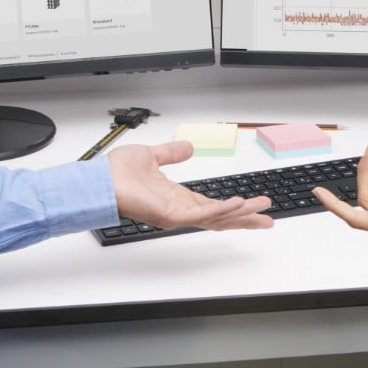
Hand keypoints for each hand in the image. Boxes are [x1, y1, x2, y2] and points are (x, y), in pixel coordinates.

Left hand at [106, 141, 274, 231]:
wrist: (99, 181)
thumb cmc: (116, 174)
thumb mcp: (152, 156)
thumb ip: (171, 153)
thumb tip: (187, 147)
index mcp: (177, 197)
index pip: (213, 204)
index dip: (234, 205)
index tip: (252, 203)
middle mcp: (179, 209)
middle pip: (221, 217)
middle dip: (246, 218)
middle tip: (269, 219)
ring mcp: (176, 214)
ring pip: (216, 217)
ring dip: (241, 214)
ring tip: (262, 210)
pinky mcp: (170, 215)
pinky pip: (201, 214)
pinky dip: (221, 210)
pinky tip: (237, 204)